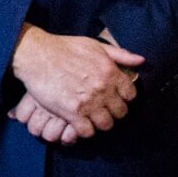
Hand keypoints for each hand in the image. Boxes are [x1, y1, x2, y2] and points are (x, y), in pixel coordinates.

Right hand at [9, 25, 142, 137]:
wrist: (36, 55)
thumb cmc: (63, 48)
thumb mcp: (94, 45)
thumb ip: (120, 54)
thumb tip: (141, 61)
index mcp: (110, 72)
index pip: (130, 94)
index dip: (124, 98)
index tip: (115, 98)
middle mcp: (103, 89)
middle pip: (120, 113)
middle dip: (113, 112)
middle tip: (103, 110)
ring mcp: (88, 102)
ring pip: (106, 124)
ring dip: (100, 123)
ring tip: (91, 118)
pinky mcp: (72, 112)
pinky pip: (87, 131)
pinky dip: (84, 130)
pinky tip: (78, 123)